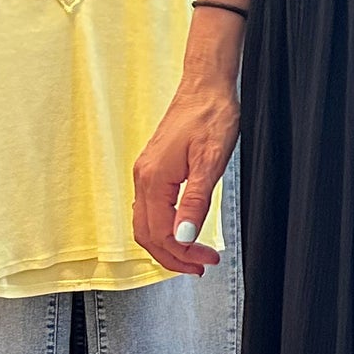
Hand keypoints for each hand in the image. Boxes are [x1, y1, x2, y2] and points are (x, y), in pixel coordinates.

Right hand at [133, 73, 241, 274]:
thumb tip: (184, 237)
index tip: (206, 261)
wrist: (205, 85)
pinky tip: (181, 231)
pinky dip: (162, 228)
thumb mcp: (210, 161)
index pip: (161, 233)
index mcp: (154, 179)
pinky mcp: (152, 168)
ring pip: (145, 223)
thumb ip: (195, 201)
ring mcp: (145, 172)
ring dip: (167, 245)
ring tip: (192, 256)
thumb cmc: (211, 115)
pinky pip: (149, 208)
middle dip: (172, 257)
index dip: (183, 254)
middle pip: (146, 234)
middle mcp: (143, 177)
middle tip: (200, 267)